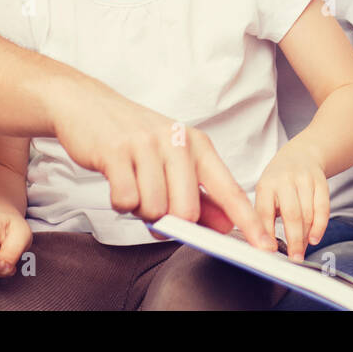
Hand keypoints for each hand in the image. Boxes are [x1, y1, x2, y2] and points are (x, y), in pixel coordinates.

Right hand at [47, 73, 265, 247]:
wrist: (88, 105)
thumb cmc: (134, 137)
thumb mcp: (174, 159)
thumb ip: (200, 194)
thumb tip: (224, 226)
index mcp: (199, 145)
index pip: (230, 190)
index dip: (248, 221)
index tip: (264, 246)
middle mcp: (178, 142)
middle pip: (187, 210)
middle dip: (169, 220)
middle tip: (154, 203)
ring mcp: (147, 145)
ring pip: (154, 209)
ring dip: (140, 209)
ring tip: (134, 184)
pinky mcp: (117, 152)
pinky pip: (125, 200)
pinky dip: (120, 201)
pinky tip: (118, 180)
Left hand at [253, 140, 328, 261]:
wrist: (302, 154)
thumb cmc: (279, 180)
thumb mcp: (265, 192)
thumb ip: (263, 216)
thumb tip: (265, 246)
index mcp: (266, 185)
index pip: (264, 213)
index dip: (267, 233)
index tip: (269, 252)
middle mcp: (285, 180)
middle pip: (291, 214)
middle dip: (294, 239)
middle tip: (293, 258)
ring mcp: (305, 180)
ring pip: (308, 213)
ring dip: (306, 236)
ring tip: (301, 251)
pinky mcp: (321, 182)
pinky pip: (323, 207)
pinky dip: (320, 226)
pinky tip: (315, 238)